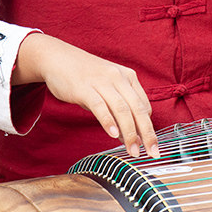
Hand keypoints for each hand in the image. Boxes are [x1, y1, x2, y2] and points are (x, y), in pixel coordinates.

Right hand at [15, 33, 158, 158]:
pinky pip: (100, 106)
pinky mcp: (85, 88)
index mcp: (128, 77)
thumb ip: (119, 113)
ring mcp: (102, 82)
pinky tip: (113, 135)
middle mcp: (118, 78)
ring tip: (133, 151)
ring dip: (130, 133)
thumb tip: (131, 138)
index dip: (148, 128)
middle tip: (152, 153)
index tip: (150, 146)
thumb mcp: (107, 91)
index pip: (144, 106)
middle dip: (147, 133)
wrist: (59, 58)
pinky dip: (108, 121)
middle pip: (137, 109)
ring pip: (121, 109)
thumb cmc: (85, 78)